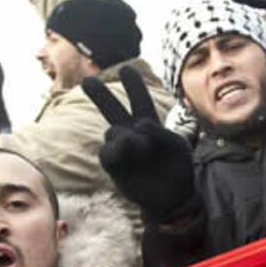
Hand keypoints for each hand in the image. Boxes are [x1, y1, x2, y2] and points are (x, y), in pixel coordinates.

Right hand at [81, 67, 196, 223]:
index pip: (139, 100)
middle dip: (100, 95)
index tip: (126, 69)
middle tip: (87, 80)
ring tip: (142, 148)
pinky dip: (116, 149)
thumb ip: (160, 132)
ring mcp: (121, 149)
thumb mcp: (178, 146)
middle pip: (112, 110)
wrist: (171, 197)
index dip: (133, 85)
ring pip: (112, 131)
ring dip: (127, 136)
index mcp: (149, 124)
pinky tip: (126, 150)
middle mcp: (132, 134)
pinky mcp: (114, 165)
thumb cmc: (177, 168)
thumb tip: (134, 130)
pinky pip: (107, 152)